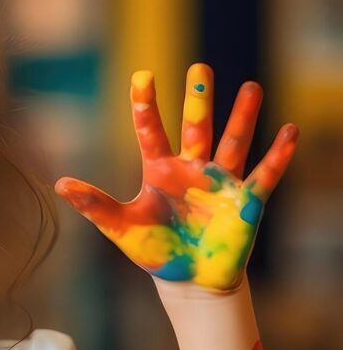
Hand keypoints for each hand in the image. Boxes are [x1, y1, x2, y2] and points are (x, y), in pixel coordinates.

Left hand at [54, 63, 298, 291]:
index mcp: (160, 171)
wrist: (191, 282)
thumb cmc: (157, 250)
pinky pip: (264, 175)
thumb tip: (58, 183)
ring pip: (232, 142)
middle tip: (200, 67)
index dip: (146, 105)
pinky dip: (278, 155)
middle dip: (198, 99)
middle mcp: (192, 169)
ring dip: (242, 117)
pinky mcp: (246, 202)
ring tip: (251, 86)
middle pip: (195, 127)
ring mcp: (220, 183)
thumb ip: (94, 204)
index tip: (143, 74)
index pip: (150, 131)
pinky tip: (290, 130)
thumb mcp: (121, 227)